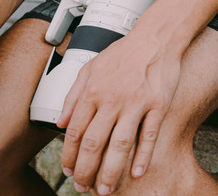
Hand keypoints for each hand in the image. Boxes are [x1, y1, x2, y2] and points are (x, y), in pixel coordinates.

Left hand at [56, 35, 180, 194]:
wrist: (156, 38)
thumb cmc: (124, 53)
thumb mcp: (89, 68)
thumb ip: (72, 95)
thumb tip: (59, 122)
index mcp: (92, 92)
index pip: (74, 132)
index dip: (69, 156)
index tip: (69, 171)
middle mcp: (112, 99)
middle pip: (94, 144)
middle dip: (86, 171)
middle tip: (84, 187)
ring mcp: (136, 103)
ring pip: (119, 145)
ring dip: (110, 172)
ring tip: (106, 189)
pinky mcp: (158, 105)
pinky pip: (149, 136)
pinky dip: (143, 157)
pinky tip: (136, 172)